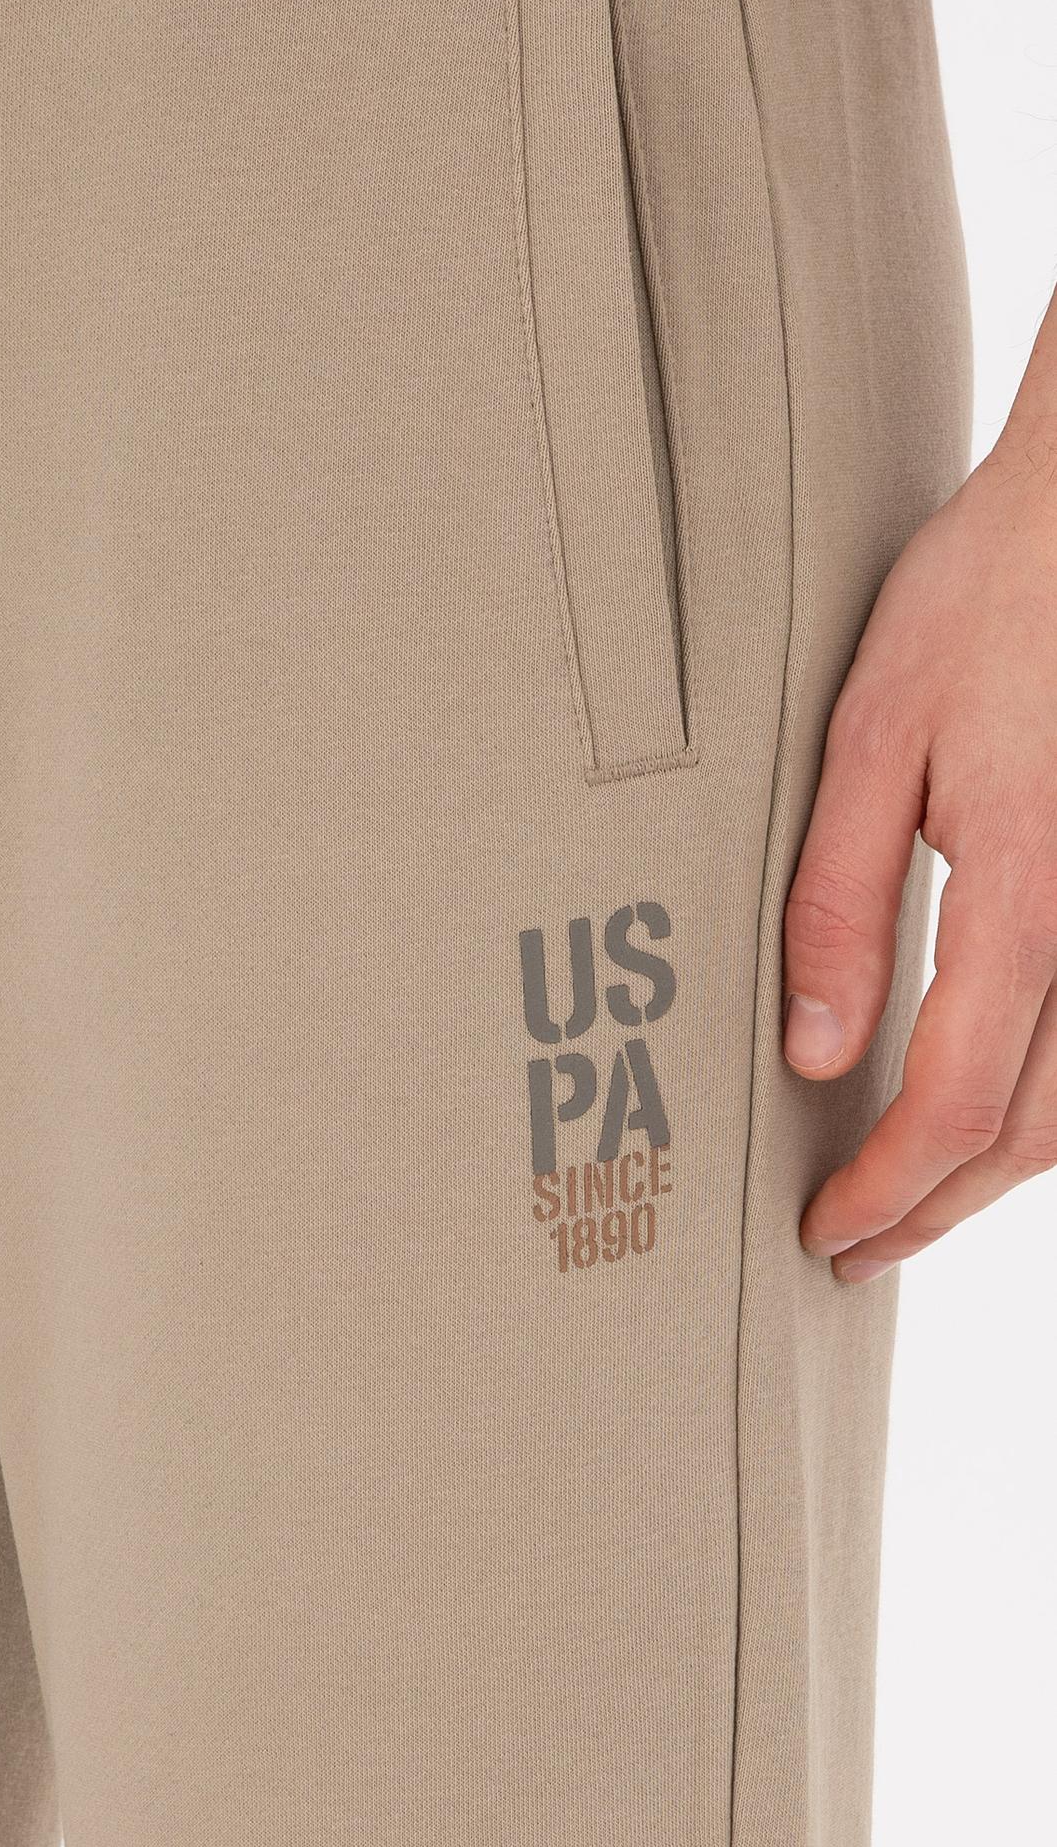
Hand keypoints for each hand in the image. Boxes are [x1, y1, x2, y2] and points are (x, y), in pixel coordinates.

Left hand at [784, 420, 1056, 1279]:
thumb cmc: (986, 602)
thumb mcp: (871, 737)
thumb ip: (840, 902)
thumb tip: (813, 1049)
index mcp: (1030, 896)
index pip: (953, 1104)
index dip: (886, 1190)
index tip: (824, 1229)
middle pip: (1036, 1131)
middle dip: (939, 1208)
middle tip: (857, 1245)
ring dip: (1006, 1168)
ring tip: (918, 1196)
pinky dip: (1055, 1097)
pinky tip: (1001, 1101)